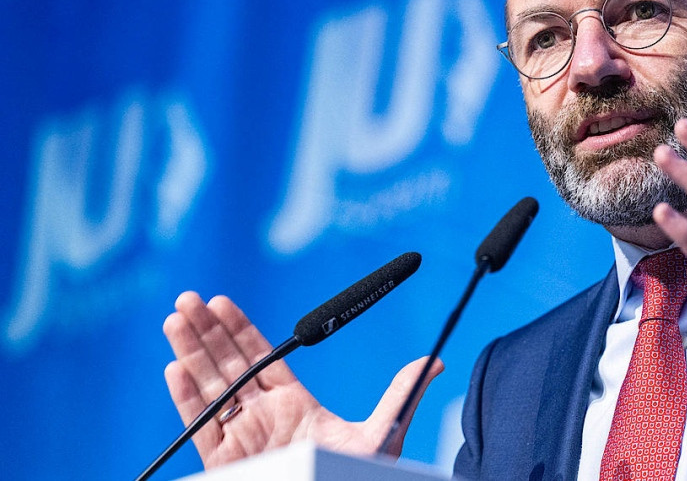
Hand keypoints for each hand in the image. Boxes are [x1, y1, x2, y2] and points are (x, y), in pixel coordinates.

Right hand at [162, 292, 441, 466]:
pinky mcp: (224, 463)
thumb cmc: (355, 474)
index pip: (261, 358)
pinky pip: (199, 427)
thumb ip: (401, 395)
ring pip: (209, 388)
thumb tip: (436, 361)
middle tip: (188, 298)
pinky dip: (187, 398)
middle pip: (228, 366)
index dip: (239, 330)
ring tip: (176, 318)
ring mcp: (242, 439)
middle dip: (205, 331)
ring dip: (190, 353)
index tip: (221, 301)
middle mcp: (263, 417)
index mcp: (294, 405)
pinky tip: (175, 369)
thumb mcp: (382, 433)